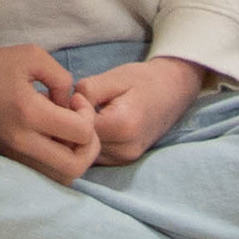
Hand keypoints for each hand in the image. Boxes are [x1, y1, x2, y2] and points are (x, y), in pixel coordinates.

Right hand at [0, 37, 102, 184]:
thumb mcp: (33, 55)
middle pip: (75, 165)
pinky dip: (58, 161)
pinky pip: (46, 174)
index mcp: (28, 112)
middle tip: (80, 124)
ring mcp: (14, 155)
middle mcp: (21, 140)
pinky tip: (52, 139)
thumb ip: (62, 78)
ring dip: (74, 157)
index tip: (74, 100)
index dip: (88, 115)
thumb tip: (71, 105)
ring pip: (62, 177)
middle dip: (89, 145)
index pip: (80, 133)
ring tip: (67, 134)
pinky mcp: (10, 160)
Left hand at [69, 55, 209, 163]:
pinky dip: (88, 143)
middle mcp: (125, 149)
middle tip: (72, 106)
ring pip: (85, 153)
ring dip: (78, 137)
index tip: (72, 97)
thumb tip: (65, 105)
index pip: (78, 128)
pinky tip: (91, 125)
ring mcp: (126, 159)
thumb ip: (86, 91)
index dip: (68, 112)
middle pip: (80, 144)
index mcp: (123, 126)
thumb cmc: (142, 80)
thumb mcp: (113, 77)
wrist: (173, 91)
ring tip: (83, 115)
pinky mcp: (125, 161)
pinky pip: (95, 157)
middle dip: (70, 126)